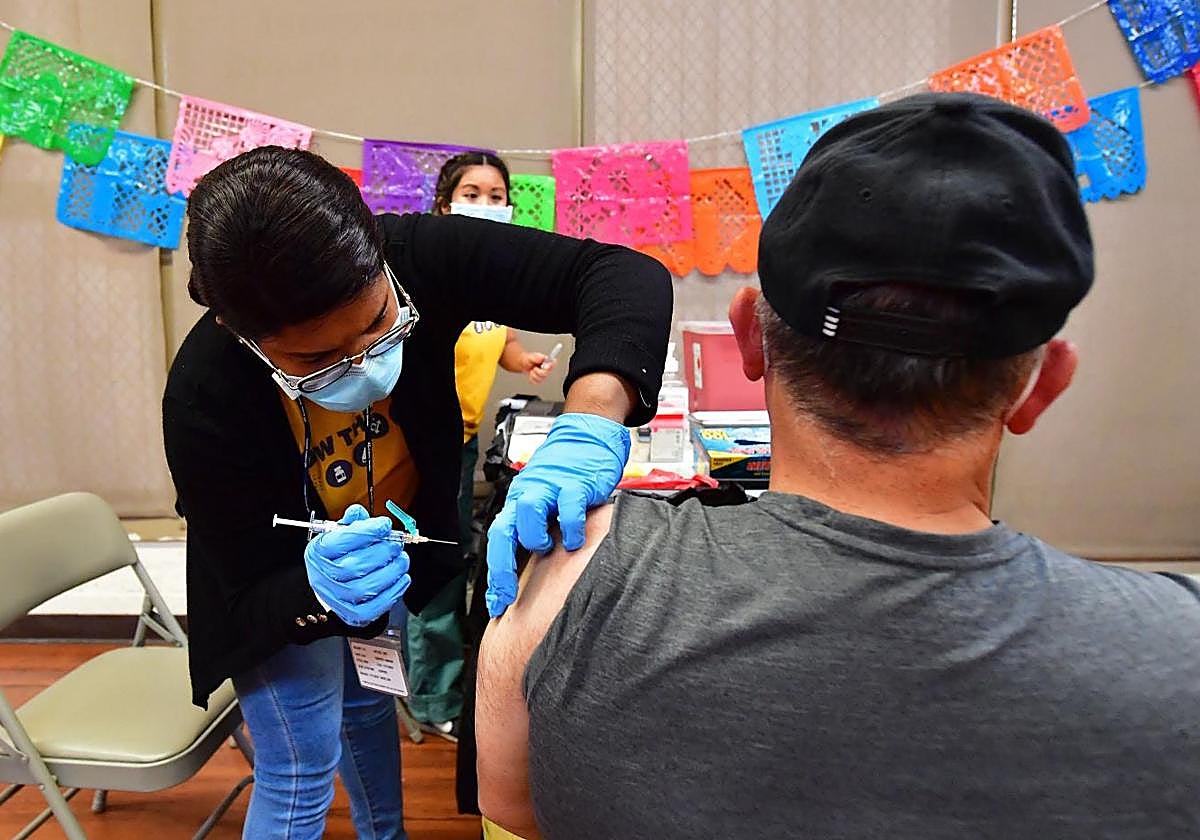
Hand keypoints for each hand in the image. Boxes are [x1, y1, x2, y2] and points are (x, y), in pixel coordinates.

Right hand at [304, 504, 410, 626]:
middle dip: (382, 552)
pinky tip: (401, 578)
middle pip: (354, 566)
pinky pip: (375, 607)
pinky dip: (394, 591)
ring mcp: (337, 599)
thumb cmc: (337, 558)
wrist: (329, 587)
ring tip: (401, 560)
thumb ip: (352, 523)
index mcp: (319, 552)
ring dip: (391, 571)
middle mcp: (323, 577)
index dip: (367, 532)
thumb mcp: (338, 535)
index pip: (341, 540)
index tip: (384, 525)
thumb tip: (358, 512)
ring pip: (366, 588)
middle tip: (396, 544)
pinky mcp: (353, 615)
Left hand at [485, 413, 629, 616]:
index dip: (495, 575)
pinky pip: (568, 508)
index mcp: (518, 502)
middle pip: (503, 531)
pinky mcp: (575, 483)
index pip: (498, 540)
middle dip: (502, 569)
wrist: (586, 438)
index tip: (496, 603)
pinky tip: (575, 539)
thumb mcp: (546, 501)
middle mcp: (528, 494)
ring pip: (528, 514)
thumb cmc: (567, 473)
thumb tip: (532, 567)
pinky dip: (571, 527)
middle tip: (507, 595)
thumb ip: (538, 528)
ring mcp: (550, 487)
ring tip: (548, 547)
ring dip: (535, 538)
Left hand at [522, 352, 551, 384]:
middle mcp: (547, 368)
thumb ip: (537, 357)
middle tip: (534, 368)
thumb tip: (542, 358)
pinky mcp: (540, 379)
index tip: (545, 367)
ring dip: (534, 375)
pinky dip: (532, 378)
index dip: (551, 366)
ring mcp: (544, 374)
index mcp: (547, 361)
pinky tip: (531, 374)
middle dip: (538, 371)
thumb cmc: (529, 359)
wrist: (523, 364)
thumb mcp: (531, 356)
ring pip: (541, 378)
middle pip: (546, 373)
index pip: (553, 364)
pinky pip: (537, 382)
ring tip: (532, 370)